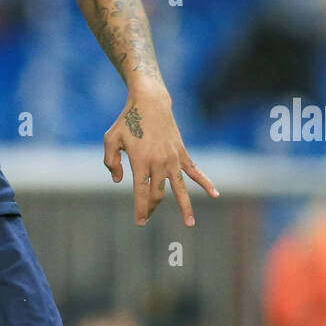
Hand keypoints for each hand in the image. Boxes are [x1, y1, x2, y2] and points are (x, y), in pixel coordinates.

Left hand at [103, 91, 218, 225]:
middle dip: (152, 208)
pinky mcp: (181, 152)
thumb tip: (119, 181)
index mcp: (140, 160)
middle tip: (147, 218)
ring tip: (190, 224)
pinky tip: (215, 193)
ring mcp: (172, 157)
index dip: (141, 209)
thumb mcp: (110, 139)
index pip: (141, 192)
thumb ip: (110, 162)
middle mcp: (158, 161)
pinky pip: (194, 170)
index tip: (140, 222)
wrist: (150, 102)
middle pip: (158, 193)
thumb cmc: (127, 121)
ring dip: (185, 207)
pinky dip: (205, 182)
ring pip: (180, 187)